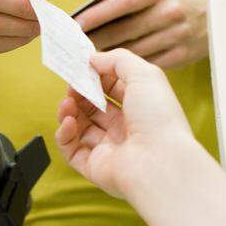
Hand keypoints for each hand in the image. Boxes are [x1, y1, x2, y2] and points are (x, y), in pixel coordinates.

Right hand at [55, 49, 196, 199]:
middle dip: (79, 93)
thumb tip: (92, 58)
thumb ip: (117, 60)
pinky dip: (64, 134)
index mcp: (140, 107)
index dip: (96, 76)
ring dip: (69, 111)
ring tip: (67, 102)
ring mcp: (110, 148)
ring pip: (80, 127)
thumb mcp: (144, 74)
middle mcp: (126, 128)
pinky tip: (68, 122)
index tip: (81, 65)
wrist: (160, 162)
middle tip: (71, 83)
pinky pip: (72, 150)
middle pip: (94, 107)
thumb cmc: (158, 118)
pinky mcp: (95, 167)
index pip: (113, 88)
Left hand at [74, 0, 207, 68]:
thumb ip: (127, 3)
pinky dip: (129, 68)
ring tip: (89, 59)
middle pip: (124, 30)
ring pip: (133, 51)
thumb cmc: (171, 4)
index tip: (76, 24)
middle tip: (76, 47)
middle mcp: (169, 11)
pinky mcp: (181, 55)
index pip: (122, 3)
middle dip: (97, 39)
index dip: (97, 15)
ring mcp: (177, 34)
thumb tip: (90, 20)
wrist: (214, 18)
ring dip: (110, 57)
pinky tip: (114, 70)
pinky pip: (147, 64)